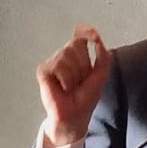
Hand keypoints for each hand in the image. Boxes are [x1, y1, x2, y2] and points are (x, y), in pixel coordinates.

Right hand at [35, 24, 111, 146]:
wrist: (74, 116)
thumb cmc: (85, 98)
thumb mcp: (101, 76)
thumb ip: (103, 58)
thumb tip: (99, 41)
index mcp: (78, 55)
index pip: (80, 35)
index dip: (86, 31)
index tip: (94, 36)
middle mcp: (64, 56)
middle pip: (75, 44)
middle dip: (82, 65)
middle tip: (79, 82)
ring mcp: (53, 63)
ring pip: (66, 55)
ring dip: (74, 75)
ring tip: (71, 87)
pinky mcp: (43, 71)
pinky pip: (57, 66)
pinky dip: (65, 79)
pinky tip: (62, 88)